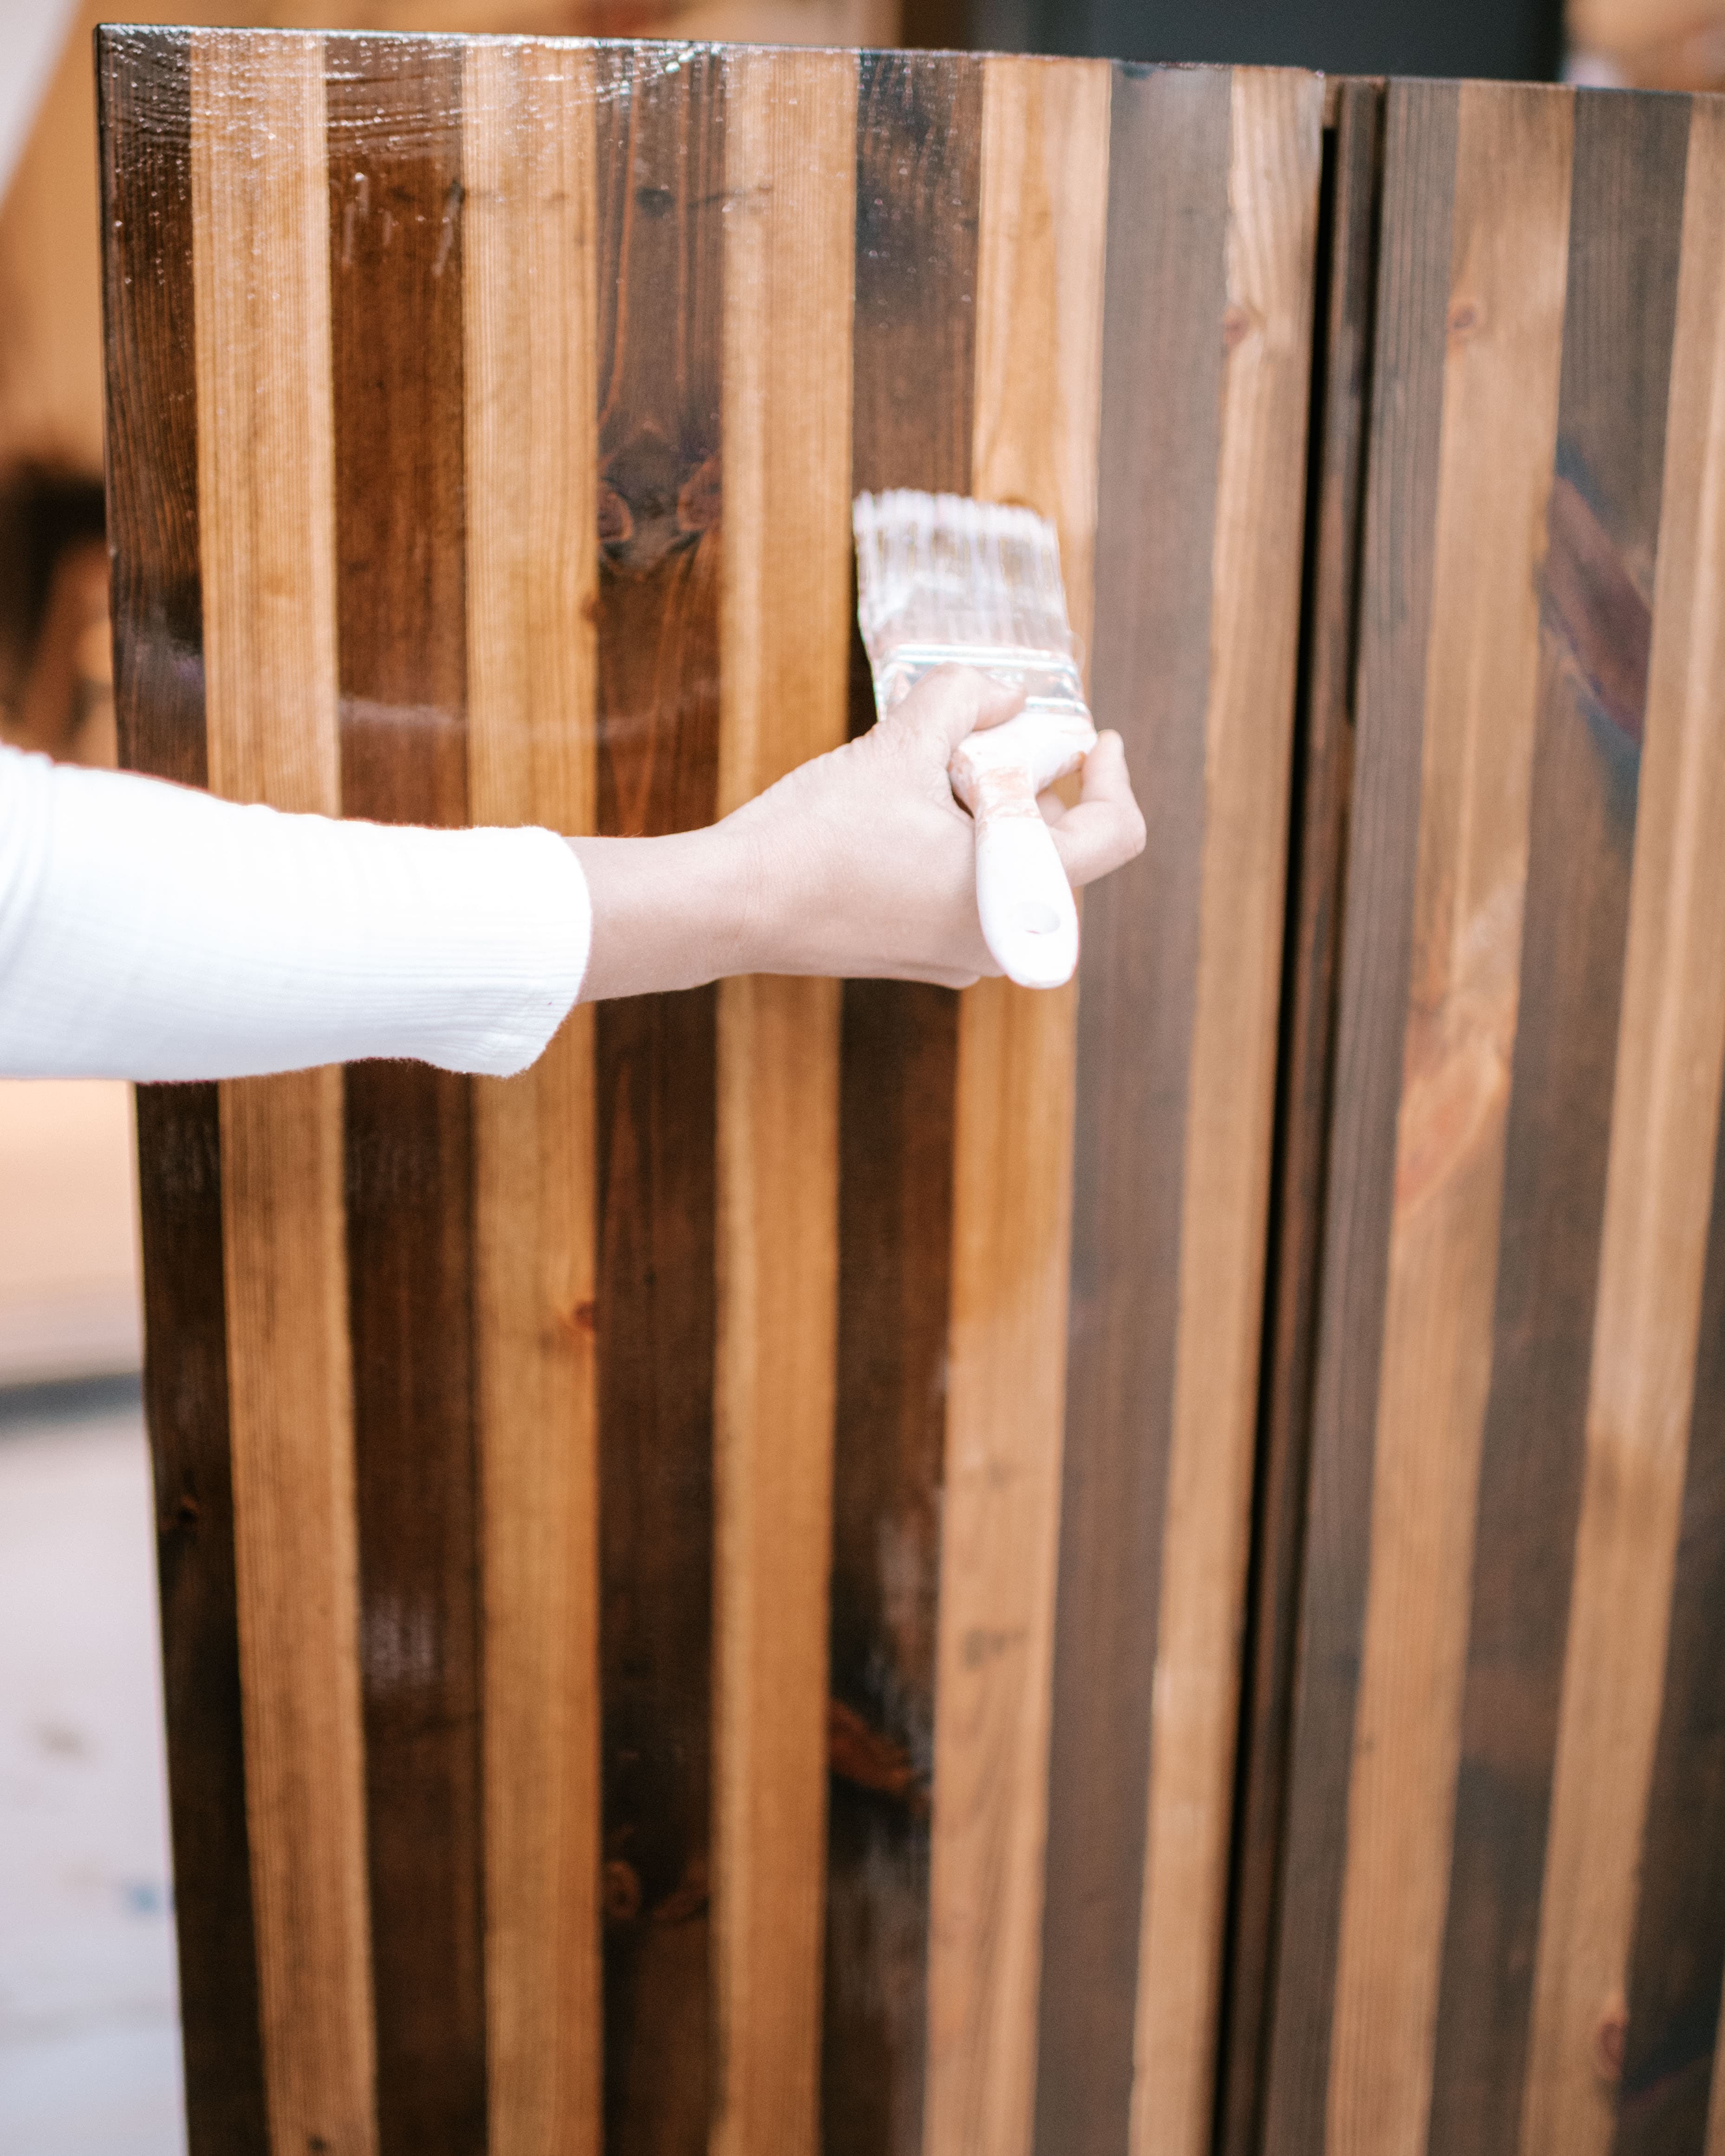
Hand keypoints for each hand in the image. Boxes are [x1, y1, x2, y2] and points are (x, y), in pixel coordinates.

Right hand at [569, 665, 1146, 1000]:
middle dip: (1030, 784)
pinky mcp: (920, 952)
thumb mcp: (900, 746)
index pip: (1112, 834)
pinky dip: (958, 843)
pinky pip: (969, 889)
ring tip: (933, 771)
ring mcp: (958, 955)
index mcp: (1015, 900)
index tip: (1093, 738)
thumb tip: (1004, 693)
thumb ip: (964, 700)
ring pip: (1009, 867)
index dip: (1112, 775)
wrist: (733, 906)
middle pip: (1055, 847)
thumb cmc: (816, 837)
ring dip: (991, 811)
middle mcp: (999, 943)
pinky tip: (907, 809)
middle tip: (982, 739)